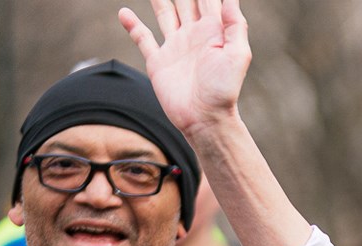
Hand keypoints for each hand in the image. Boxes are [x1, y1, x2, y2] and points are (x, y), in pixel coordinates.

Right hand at [118, 0, 251, 136]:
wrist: (205, 118)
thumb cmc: (224, 89)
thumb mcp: (237, 54)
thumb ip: (234, 24)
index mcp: (214, 31)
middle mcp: (193, 35)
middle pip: (185, 1)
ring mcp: (175, 47)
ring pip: (164, 13)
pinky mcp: (158, 61)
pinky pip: (143, 38)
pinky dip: (133, 25)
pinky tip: (124, 12)